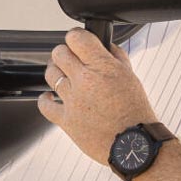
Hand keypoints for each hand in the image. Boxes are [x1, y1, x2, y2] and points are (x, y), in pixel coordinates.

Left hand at [37, 29, 160, 164]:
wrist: (133, 144)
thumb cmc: (135, 112)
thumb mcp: (131, 77)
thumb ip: (116, 58)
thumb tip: (106, 46)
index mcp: (102, 66)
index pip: (76, 37)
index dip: (77, 37)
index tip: (79, 42)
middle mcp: (84, 80)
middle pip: (59, 53)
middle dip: (66, 53)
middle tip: (73, 60)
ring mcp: (72, 100)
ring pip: (51, 74)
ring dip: (57, 71)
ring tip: (64, 76)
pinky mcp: (65, 119)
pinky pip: (44, 104)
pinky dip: (45, 99)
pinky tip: (50, 97)